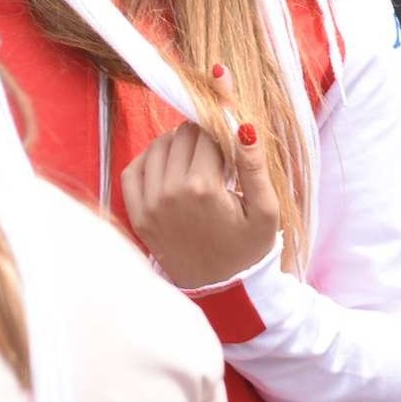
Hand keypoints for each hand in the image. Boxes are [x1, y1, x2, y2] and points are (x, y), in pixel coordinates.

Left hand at [121, 66, 280, 288]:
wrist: (222, 292)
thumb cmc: (249, 249)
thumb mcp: (264, 210)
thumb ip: (252, 164)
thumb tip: (243, 122)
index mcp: (202, 187)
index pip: (207, 130)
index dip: (221, 122)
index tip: (225, 109)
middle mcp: (168, 192)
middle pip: (183, 134)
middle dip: (203, 137)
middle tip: (221, 160)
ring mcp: (147, 203)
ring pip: (159, 146)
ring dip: (179, 146)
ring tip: (200, 167)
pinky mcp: (136, 213)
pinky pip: (135, 167)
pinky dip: (152, 160)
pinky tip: (172, 171)